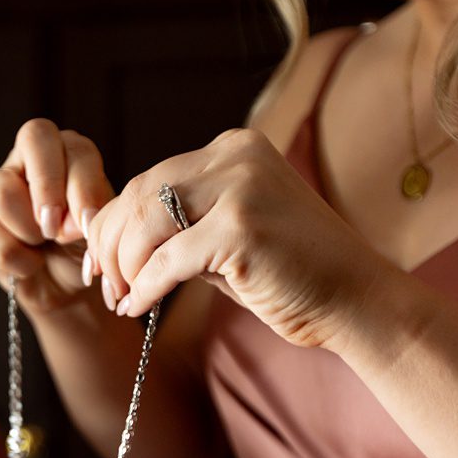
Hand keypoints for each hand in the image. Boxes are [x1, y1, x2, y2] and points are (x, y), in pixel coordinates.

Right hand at [0, 117, 113, 313]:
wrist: (69, 291)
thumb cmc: (88, 251)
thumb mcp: (102, 232)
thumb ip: (92, 215)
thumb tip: (68, 221)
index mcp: (71, 154)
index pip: (75, 147)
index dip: (82, 185)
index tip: (86, 224)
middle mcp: (33, 158)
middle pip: (34, 136)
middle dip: (48, 186)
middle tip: (55, 228)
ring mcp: (1, 184)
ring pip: (3, 190)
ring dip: (30, 230)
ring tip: (44, 246)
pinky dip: (16, 260)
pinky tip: (28, 265)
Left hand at [87, 128, 388, 349]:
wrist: (358, 301)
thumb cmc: (292, 275)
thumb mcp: (229, 235)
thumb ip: (181, 225)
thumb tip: (114, 239)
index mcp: (235, 149)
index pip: (149, 180)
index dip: (113, 224)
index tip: (100, 262)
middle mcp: (237, 157)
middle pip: (139, 195)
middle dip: (111, 245)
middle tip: (105, 285)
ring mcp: (241, 188)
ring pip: (146, 224)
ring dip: (125, 267)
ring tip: (123, 299)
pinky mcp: (241, 229)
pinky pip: (167, 260)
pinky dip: (145, 287)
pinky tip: (137, 307)